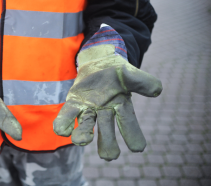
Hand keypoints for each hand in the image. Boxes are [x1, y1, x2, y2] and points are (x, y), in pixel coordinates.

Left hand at [53, 44, 161, 160]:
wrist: (97, 62)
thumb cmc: (116, 72)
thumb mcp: (129, 73)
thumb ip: (142, 81)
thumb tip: (157, 91)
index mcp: (121, 106)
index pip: (128, 123)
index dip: (133, 135)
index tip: (138, 148)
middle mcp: (104, 112)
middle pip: (107, 130)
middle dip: (107, 143)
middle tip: (109, 156)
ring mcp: (88, 109)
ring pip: (86, 125)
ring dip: (83, 134)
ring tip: (81, 141)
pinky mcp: (73, 103)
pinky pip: (67, 116)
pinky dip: (64, 124)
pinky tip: (62, 130)